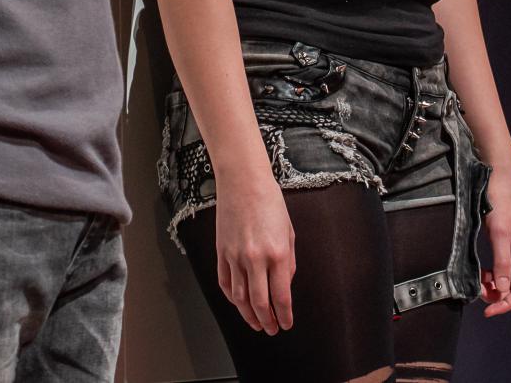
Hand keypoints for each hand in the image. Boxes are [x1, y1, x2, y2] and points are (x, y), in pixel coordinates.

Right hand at [214, 172, 295, 334]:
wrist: (243, 182)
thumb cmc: (270, 202)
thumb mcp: (289, 232)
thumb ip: (288, 262)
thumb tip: (284, 285)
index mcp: (277, 254)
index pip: (281, 297)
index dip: (285, 316)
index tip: (287, 324)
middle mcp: (255, 259)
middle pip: (259, 303)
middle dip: (267, 321)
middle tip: (272, 329)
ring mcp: (235, 257)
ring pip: (240, 298)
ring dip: (249, 315)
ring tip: (256, 324)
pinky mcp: (221, 252)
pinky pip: (225, 283)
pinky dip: (232, 298)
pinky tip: (239, 304)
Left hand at [480, 168, 510, 317]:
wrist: (499, 175)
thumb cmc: (501, 200)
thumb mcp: (498, 231)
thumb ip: (501, 261)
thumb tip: (502, 289)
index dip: (507, 303)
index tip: (489, 311)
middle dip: (498, 295)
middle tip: (477, 295)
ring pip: (507, 278)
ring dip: (494, 286)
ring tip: (477, 284)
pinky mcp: (506, 243)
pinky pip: (501, 267)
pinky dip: (491, 275)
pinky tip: (480, 274)